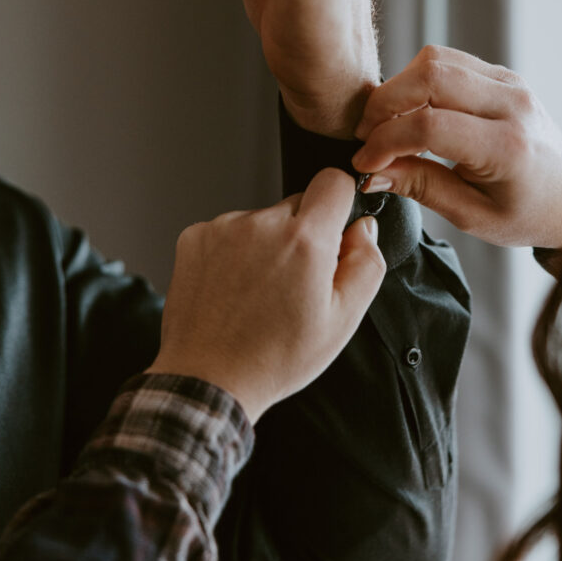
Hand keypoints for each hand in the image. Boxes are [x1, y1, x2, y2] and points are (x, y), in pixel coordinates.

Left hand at [146, 169, 384, 423]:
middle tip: (295, 281)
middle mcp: (261, 224)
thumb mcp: (342, 321)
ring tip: (259, 293)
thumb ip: (366, 263)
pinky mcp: (195, 236)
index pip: (333, 181)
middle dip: (304, 233)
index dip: (341, 201)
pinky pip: (229, 230)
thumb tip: (364, 227)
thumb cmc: (274, 358)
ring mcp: (224, 228)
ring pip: (263, 219)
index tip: (335, 228)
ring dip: (267, 244)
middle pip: (298, 203)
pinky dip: (235, 251)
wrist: (208, 380)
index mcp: (304, 240)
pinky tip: (235, 289)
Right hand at [351, 45, 561, 247]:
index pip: (429, 126)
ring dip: (399, 88)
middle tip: (366, 136)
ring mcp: (510, 84)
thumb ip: (420, 187)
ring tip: (384, 124)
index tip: (364, 162)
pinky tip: (409, 111)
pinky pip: (449, 60)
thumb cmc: (528, 214)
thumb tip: (371, 172)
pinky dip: (419, 81)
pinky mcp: (504, 75)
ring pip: (436, 59)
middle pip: (430, 76)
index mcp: (508, 149)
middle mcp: (512, 106)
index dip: (385, 141)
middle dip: (384, 104)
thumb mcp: (472, 216)